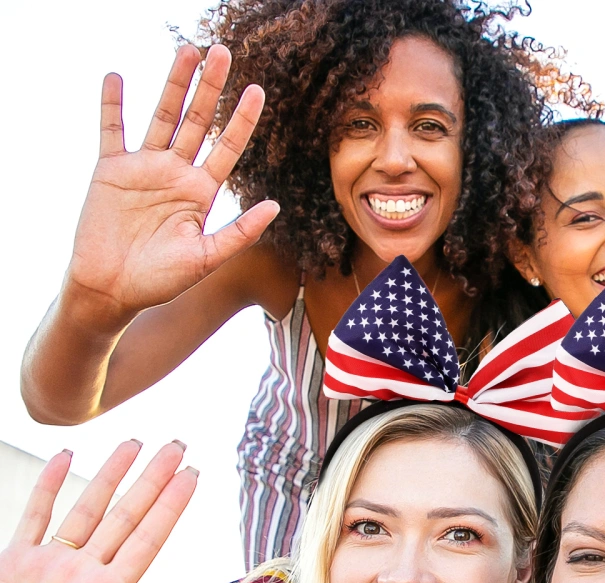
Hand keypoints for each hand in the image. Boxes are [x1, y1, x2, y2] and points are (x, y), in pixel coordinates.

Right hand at [0, 441, 208, 582]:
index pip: (149, 538)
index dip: (171, 505)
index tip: (194, 474)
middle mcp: (85, 574)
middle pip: (127, 514)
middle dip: (153, 479)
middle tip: (179, 444)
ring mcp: (51, 566)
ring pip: (86, 507)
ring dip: (109, 474)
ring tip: (135, 441)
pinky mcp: (14, 565)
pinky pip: (34, 515)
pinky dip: (49, 485)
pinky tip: (67, 456)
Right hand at [64, 45, 278, 328]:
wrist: (113, 291)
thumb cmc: (161, 281)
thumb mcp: (207, 258)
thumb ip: (240, 231)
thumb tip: (277, 206)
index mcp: (201, 192)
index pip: (227, 148)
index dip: (242, 120)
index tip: (258, 91)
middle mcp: (175, 174)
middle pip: (197, 121)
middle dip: (211, 88)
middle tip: (224, 52)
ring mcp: (143, 168)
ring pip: (161, 116)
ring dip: (174, 85)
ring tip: (188, 52)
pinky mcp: (110, 170)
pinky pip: (112, 130)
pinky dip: (112, 104)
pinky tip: (116, 76)